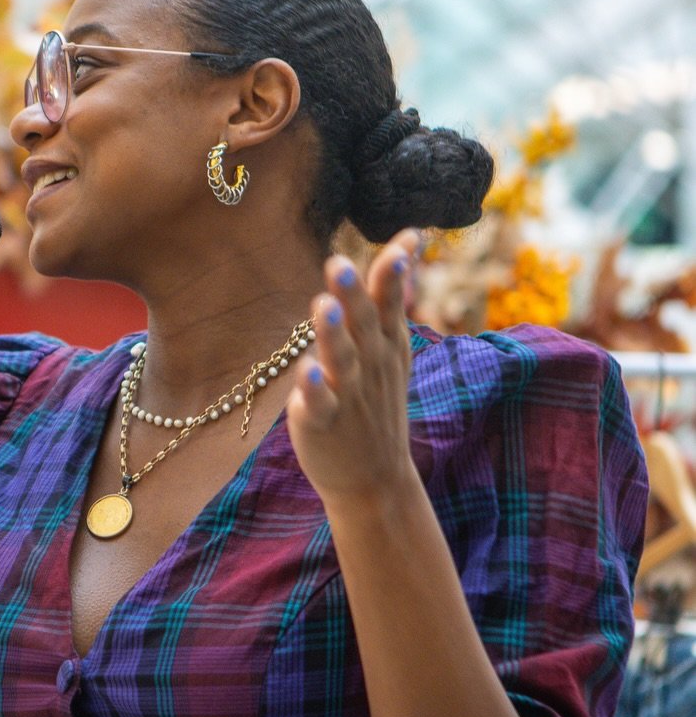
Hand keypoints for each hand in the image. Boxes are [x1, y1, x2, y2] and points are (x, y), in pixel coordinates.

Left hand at [286, 229, 421, 508]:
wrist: (374, 479)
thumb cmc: (376, 401)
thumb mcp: (392, 349)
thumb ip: (391, 297)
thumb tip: (406, 242)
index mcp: (386, 346)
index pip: (392, 302)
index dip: (395, 271)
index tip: (409, 237)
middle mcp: (371, 366)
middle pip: (364, 325)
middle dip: (354, 296)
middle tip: (339, 264)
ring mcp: (348, 394)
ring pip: (341, 360)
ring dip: (332, 335)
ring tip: (322, 306)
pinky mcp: (322, 422)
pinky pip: (319, 403)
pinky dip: (313, 388)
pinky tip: (306, 371)